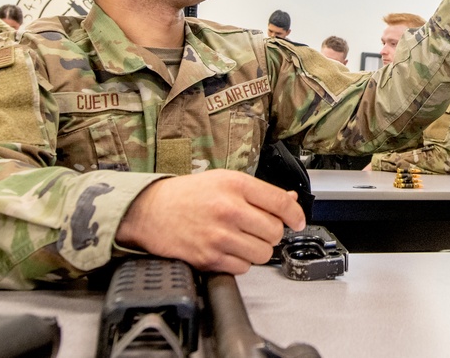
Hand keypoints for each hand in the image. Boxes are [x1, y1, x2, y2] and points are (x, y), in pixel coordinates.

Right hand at [116, 170, 305, 274]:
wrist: (151, 211)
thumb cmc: (188, 194)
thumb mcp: (225, 180)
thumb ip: (258, 192)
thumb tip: (290, 201)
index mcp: (236, 185)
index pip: (281, 202)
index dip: (296, 214)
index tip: (298, 221)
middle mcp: (229, 210)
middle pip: (275, 231)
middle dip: (272, 232)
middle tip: (260, 228)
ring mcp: (219, 236)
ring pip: (262, 253)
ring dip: (258, 249)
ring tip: (243, 239)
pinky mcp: (209, 258)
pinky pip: (243, 268)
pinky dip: (241, 262)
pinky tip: (229, 249)